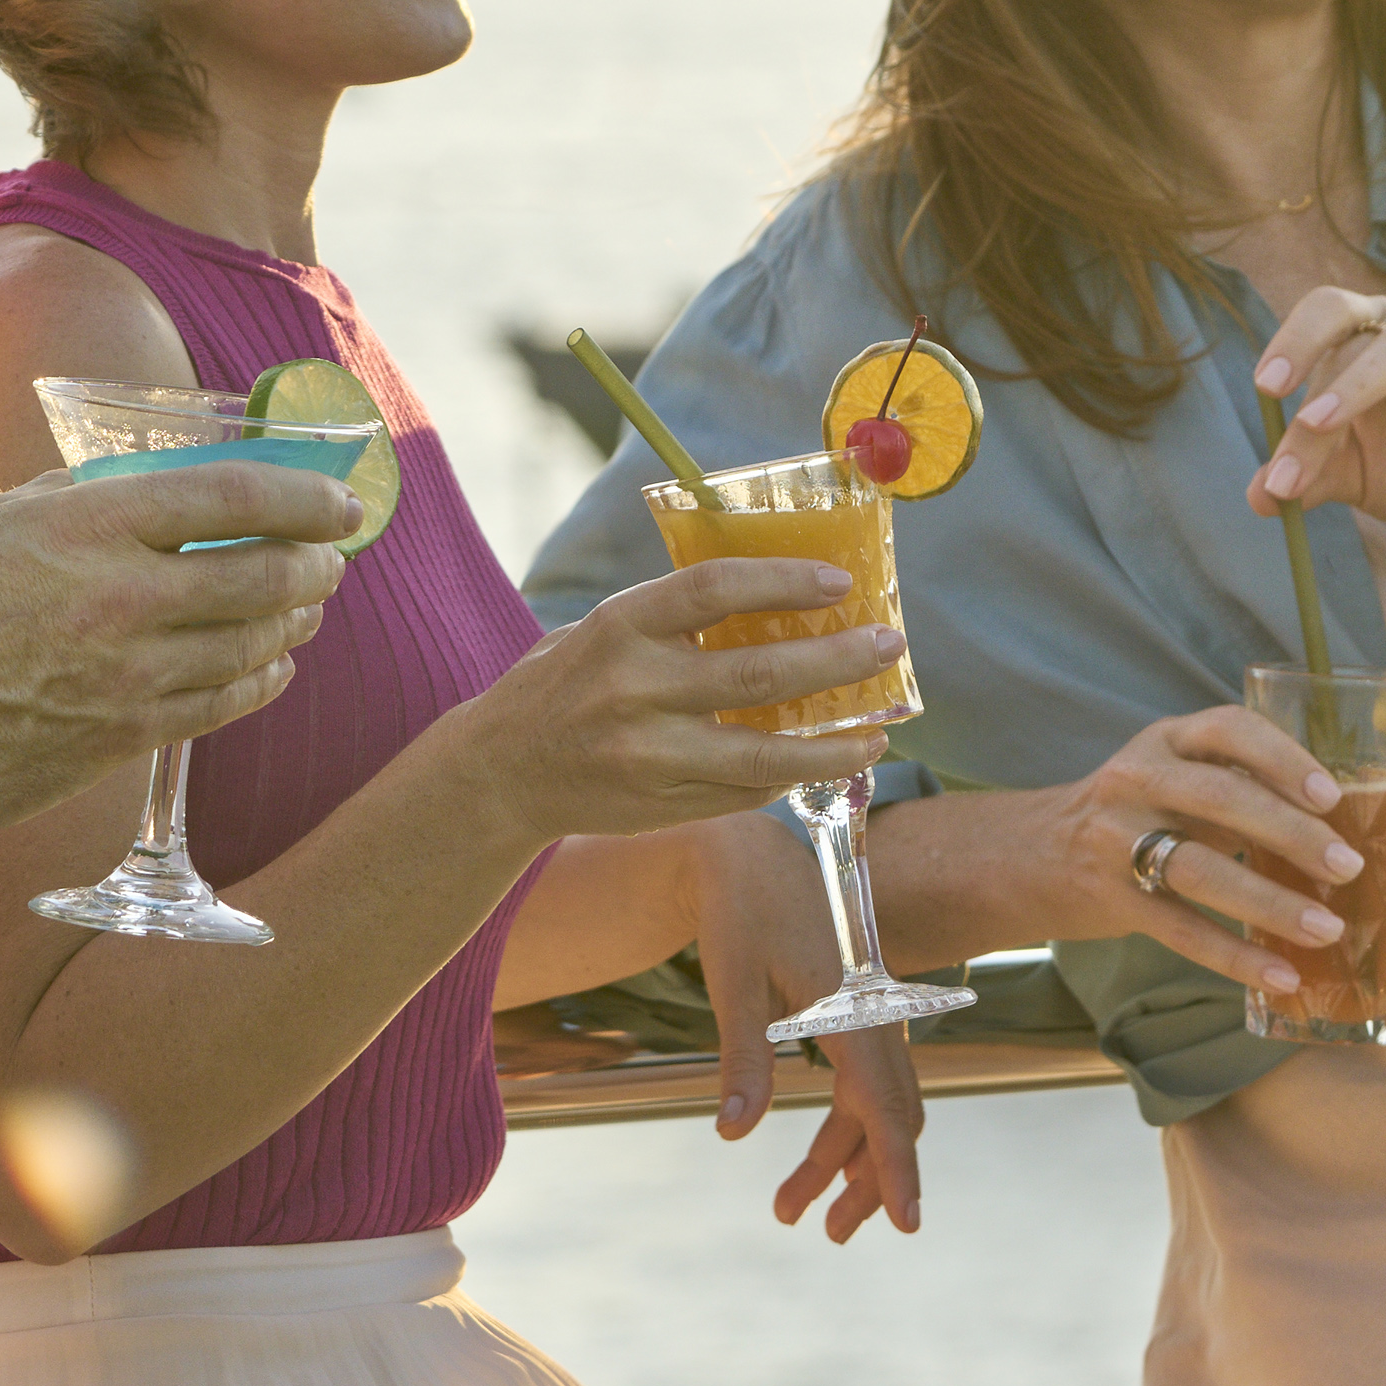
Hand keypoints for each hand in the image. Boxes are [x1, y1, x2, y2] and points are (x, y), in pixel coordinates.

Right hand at [0, 457, 360, 829]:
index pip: (233, 496)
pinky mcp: (119, 739)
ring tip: (307, 607)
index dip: (303, 495)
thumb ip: (73, 498)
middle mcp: (120, 598)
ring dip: (293, 622)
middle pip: (262, 576)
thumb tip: (135, 484)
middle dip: (316, 564)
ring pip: (250, 646)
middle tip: (332, 557)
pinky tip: (271, 667)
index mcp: (88, 526)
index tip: (339, 499)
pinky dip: (258, 682)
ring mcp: (126, 676)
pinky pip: (218, 708)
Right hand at [440, 562, 901, 851]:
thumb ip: (673, 619)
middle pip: (758, 674)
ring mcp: (650, 755)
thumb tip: (778, 597)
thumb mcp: (603, 631)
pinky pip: (744, 791)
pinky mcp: (662, 804)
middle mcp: (634, 689)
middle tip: (887, 646)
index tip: (838, 581)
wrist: (498, 775)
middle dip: (837, 661)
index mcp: (620, 627)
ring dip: (834, 744)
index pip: (713, 589)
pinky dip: (792, 776)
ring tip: (880, 733)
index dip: (782, 580)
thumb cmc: (564, 686)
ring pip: (765, 752)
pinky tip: (827, 761)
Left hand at [677, 810, 929, 1240]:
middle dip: (865, 1182)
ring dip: (843, 1161)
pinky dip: (846, 1127)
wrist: (749, 845)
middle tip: (824, 1233)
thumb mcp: (732, 982)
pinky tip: (819, 1162)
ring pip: (875, 1105)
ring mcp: (869, 1014)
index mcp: (852, 1009)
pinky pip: (864, 1083)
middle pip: (891, 1117)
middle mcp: (874, 1015)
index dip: (896, 1170)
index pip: (884, 1106)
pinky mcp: (853, 1012)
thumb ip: (743, 1057)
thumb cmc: (740, 908)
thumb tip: (735, 1133)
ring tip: (790, 1210)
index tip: (908, 1223)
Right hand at [1049, 703, 1362, 999]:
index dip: (1283, 758)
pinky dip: (1236, 955)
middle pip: (1221, 798)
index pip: (1229, 729)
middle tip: (1347, 866)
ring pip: (1200, 868)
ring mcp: (1117, 839)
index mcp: (1166, 741)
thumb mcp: (1172, 776)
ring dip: (1271, 902)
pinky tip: (1280, 975)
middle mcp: (1138, 780)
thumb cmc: (1131, 813)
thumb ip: (1236, 788)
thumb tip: (1333, 832)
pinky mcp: (1111, 898)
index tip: (1330, 796)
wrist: (1028, 855)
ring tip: (1327, 928)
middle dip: (1292, 833)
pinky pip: (1181, 930)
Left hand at [1248, 282, 1385, 542]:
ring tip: (1321, 424)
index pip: (1316, 342)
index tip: (1263, 408)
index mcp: (1360, 342)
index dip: (1285, 362)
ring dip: (1356, 384)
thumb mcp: (1358, 477)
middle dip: (1302, 349)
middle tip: (1269, 389)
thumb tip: (1256, 498)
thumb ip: (1311, 478)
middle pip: (1345, 316)